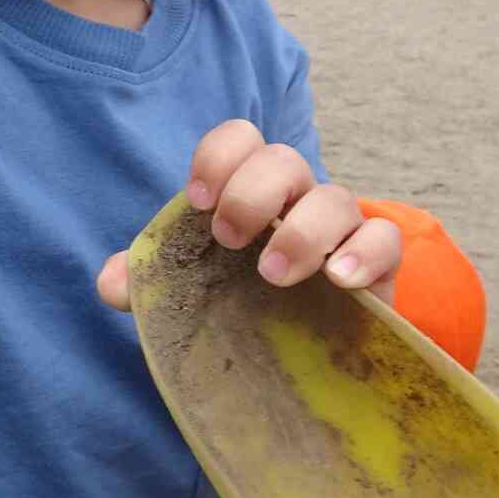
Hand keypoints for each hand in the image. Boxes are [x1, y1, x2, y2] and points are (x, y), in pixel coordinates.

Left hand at [95, 120, 400, 310]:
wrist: (301, 359)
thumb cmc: (240, 305)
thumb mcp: (189, 292)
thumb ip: (147, 281)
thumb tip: (112, 282)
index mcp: (248, 189)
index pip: (239, 138)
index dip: (218, 157)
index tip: (197, 202)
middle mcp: (296, 198)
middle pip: (284, 159)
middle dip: (252, 193)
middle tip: (228, 239)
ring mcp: (341, 228)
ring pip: (336, 198)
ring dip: (301, 232)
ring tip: (272, 275)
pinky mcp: (380, 263)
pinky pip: (386, 239)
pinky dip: (364, 253)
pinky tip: (340, 282)